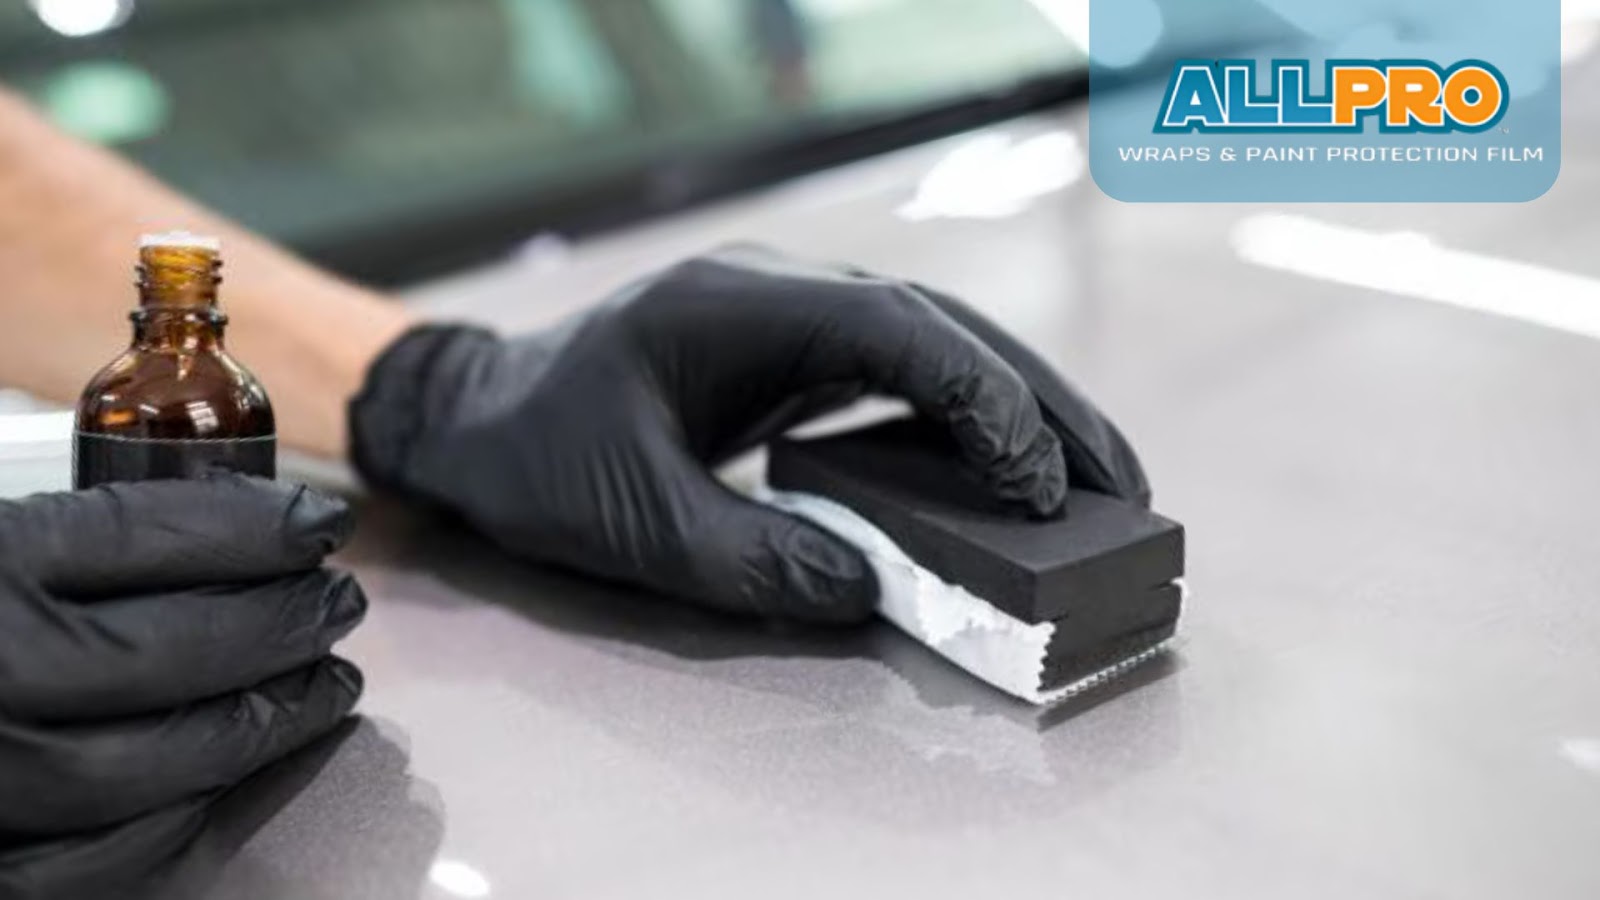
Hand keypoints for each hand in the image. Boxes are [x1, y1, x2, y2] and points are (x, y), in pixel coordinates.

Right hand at [0, 476, 365, 898]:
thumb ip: (75, 530)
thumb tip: (237, 520)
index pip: (154, 532)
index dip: (261, 524)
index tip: (318, 519)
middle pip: (180, 649)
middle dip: (285, 620)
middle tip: (338, 602)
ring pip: (168, 761)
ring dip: (271, 719)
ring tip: (326, 683)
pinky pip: (116, 853)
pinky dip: (197, 812)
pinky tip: (242, 772)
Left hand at [350, 245, 1146, 622]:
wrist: (481, 411)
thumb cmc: (541, 454)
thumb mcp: (629, 522)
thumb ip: (747, 559)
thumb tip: (868, 593)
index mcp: (743, 305)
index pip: (900, 329)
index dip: (982, 399)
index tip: (1035, 483)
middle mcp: (786, 294)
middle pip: (946, 326)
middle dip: (1039, 401)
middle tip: (1121, 482)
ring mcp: (796, 318)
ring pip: (940, 343)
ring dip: (1021, 405)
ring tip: (1097, 481)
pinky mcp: (799, 356)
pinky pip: (906, 376)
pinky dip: (969, 419)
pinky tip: (1010, 473)